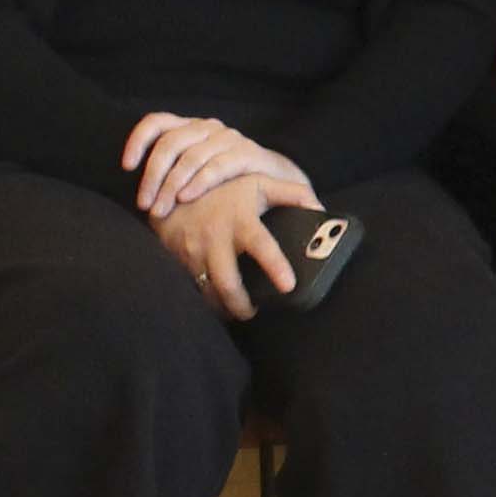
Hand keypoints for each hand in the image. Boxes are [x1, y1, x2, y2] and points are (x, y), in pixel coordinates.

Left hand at [121, 112, 305, 219]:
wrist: (279, 184)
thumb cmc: (229, 184)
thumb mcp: (195, 173)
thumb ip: (171, 173)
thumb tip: (138, 193)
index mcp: (191, 128)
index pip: (157, 122)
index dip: (138, 140)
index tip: (127, 166)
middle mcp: (209, 128)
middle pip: (170, 143)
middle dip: (152, 176)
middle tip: (145, 205)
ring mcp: (230, 139)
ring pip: (190, 157)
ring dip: (170, 186)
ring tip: (160, 210)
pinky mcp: (248, 154)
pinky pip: (217, 166)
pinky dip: (198, 183)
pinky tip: (186, 198)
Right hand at [157, 168, 324, 319]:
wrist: (175, 187)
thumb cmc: (226, 189)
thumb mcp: (260, 183)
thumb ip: (293, 193)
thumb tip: (320, 208)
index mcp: (241, 220)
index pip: (261, 245)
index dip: (275, 266)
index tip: (288, 285)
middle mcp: (216, 238)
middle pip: (228, 283)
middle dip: (242, 306)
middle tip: (253, 313)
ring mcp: (195, 250)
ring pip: (209, 292)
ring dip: (224, 307)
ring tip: (237, 310)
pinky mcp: (181, 259)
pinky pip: (195, 287)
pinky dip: (208, 297)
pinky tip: (218, 299)